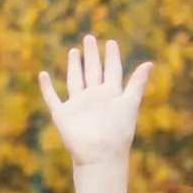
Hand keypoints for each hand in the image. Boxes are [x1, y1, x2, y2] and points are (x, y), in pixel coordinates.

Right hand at [36, 37, 152, 171]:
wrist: (100, 155)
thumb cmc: (117, 132)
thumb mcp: (129, 104)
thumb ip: (137, 84)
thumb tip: (149, 63)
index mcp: (111, 94)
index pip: (112, 70)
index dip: (112, 56)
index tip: (110, 42)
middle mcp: (94, 97)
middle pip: (92, 71)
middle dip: (91, 55)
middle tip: (89, 38)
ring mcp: (78, 105)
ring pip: (75, 80)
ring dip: (73, 66)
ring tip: (73, 51)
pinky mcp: (63, 115)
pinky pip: (53, 98)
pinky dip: (47, 88)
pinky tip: (43, 75)